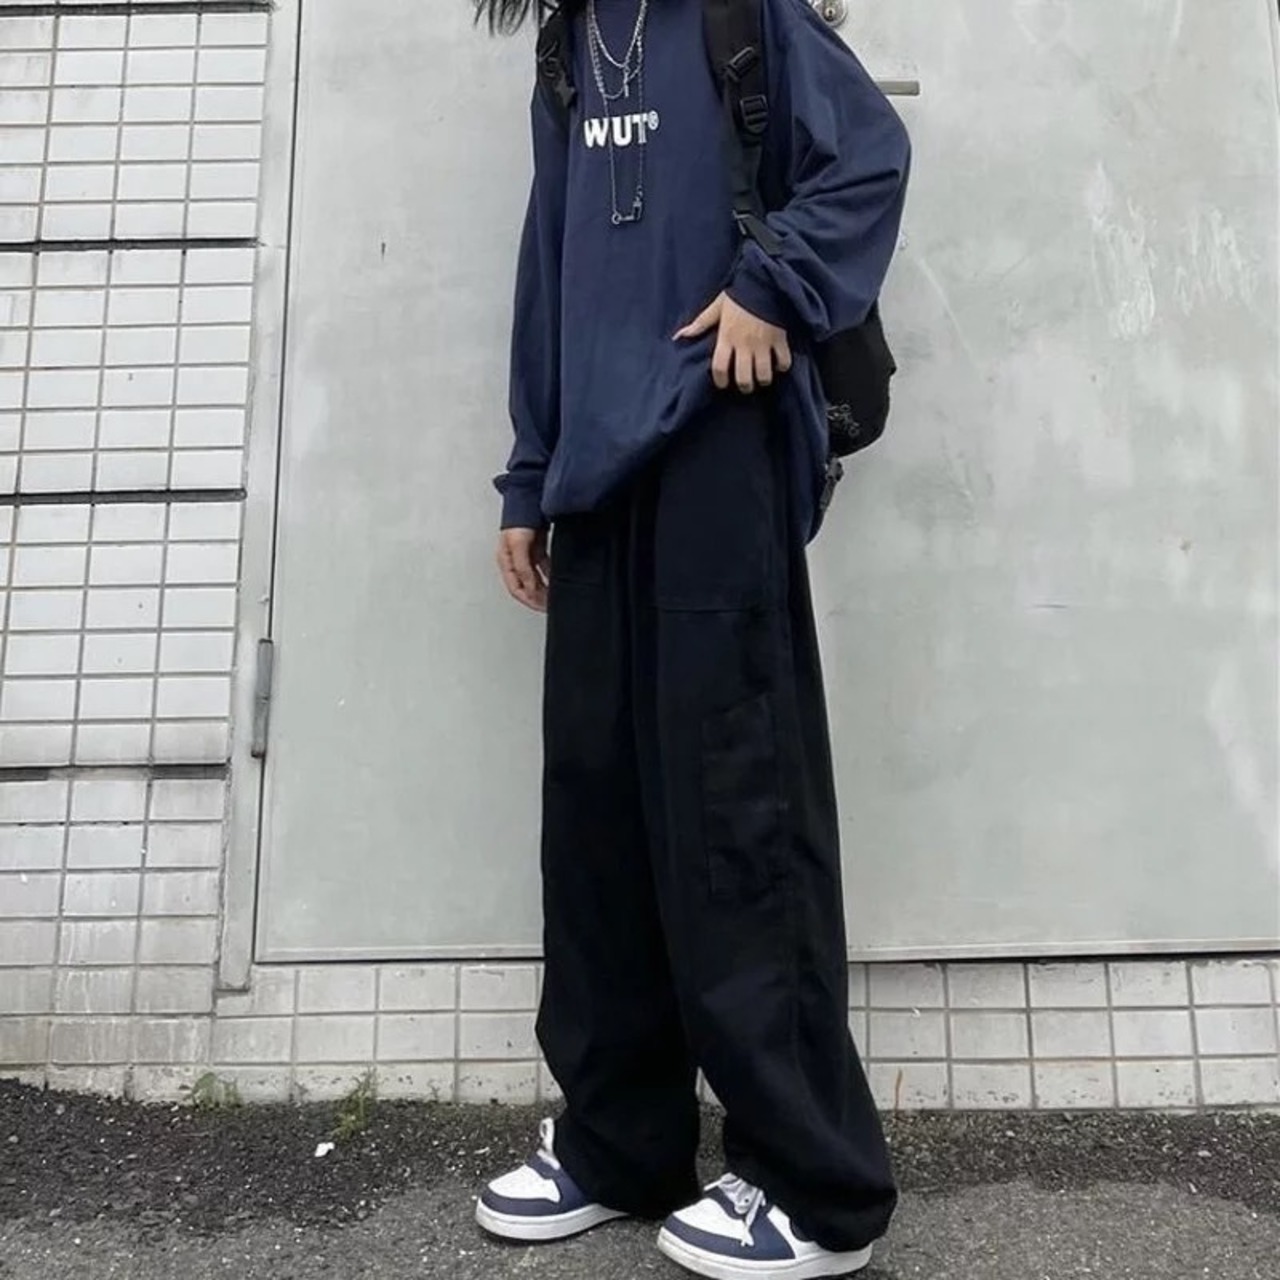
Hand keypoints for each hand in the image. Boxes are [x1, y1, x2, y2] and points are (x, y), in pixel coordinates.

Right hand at [496, 527, 549, 611]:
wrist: (529, 500)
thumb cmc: (518, 520)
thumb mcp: (518, 546)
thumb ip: (524, 568)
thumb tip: (530, 587)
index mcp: (506, 562)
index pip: (516, 589)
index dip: (529, 600)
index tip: (542, 607)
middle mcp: (515, 561)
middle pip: (526, 586)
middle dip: (538, 597)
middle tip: (550, 604)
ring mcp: (526, 555)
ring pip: (536, 578)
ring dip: (544, 587)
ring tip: (555, 594)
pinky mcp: (537, 548)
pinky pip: (543, 567)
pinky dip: (550, 574)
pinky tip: (557, 578)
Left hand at [675, 292, 791, 393]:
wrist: (764, 281)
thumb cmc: (739, 295)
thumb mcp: (717, 307)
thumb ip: (700, 324)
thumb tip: (679, 337)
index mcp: (727, 337)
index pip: (719, 367)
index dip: (720, 380)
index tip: (723, 383)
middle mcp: (744, 344)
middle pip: (744, 378)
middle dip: (745, 386)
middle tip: (746, 384)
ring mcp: (763, 343)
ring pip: (764, 374)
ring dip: (763, 379)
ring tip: (762, 377)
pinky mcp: (780, 339)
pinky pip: (784, 362)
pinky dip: (782, 366)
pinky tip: (778, 364)